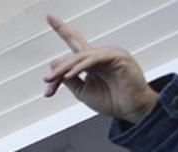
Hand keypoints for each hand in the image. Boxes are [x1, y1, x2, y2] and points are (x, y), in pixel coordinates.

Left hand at [43, 14, 157, 122]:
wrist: (130, 109)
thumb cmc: (110, 100)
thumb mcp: (82, 91)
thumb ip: (68, 78)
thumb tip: (53, 63)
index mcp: (91, 61)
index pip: (75, 41)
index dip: (62, 28)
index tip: (49, 16)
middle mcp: (99, 54)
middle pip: (74, 54)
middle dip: (59, 67)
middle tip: (46, 80)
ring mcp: (109, 54)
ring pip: (81, 57)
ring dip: (65, 70)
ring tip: (53, 81)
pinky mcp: (118, 57)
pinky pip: (94, 60)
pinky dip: (80, 67)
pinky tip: (70, 75)